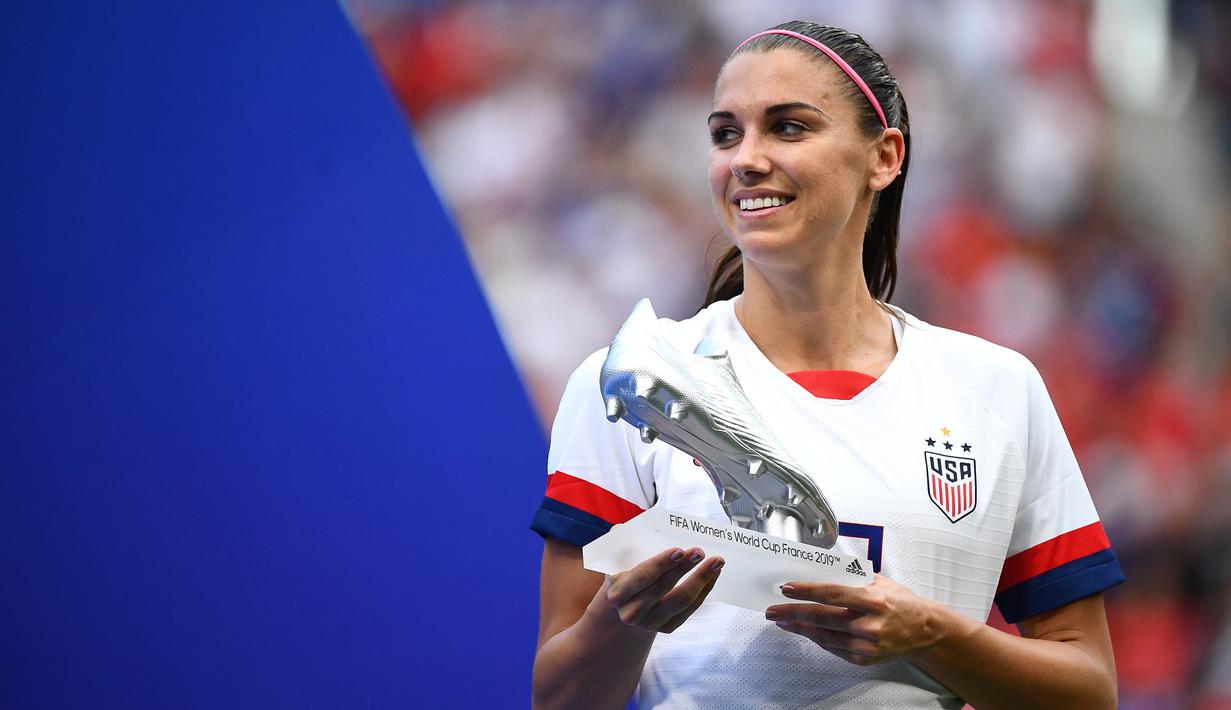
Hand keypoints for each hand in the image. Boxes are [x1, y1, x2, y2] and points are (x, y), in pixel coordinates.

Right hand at [601, 547, 723, 633]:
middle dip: (684, 568)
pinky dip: (704, 590)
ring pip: (681, 600)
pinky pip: (690, 608)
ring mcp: (650, 623)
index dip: (661, 564)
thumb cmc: (626, 576)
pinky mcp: (667, 627)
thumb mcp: (617, 561)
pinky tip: (713, 575)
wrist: (627, 607)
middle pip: (664, 588)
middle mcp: (631, 612)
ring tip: (716, 562)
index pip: (642, 577)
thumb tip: (623, 528)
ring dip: (701, 579)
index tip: (680, 551)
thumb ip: (620, 544)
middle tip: (700, 551)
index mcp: (617, 593)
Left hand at [765, 574, 947, 665]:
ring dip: (799, 628)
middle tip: (772, 610)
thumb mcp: (880, 582)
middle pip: (822, 618)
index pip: (832, 594)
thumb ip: (851, 577)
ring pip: (823, 636)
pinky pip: (833, 647)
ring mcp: (866, 645)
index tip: (786, 588)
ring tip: (782, 620)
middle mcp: (869, 625)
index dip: (806, 591)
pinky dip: (816, 638)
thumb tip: (819, 570)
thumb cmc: (901, 603)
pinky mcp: (864, 659)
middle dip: (792, 613)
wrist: (926, 632)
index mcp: (872, 601)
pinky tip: (804, 630)